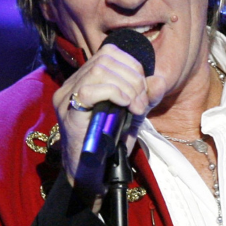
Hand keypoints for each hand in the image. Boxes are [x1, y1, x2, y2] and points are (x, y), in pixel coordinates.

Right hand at [53, 42, 167, 187]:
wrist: (91, 172)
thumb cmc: (109, 144)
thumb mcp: (132, 115)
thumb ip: (145, 97)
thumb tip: (159, 80)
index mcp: (84, 80)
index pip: (109, 53)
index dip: (132, 66)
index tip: (143, 90)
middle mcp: (71, 84)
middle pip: (106, 59)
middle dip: (133, 78)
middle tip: (142, 103)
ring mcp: (67, 97)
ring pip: (100, 70)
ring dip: (127, 87)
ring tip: (136, 108)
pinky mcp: (68, 112)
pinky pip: (91, 90)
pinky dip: (115, 94)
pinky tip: (125, 107)